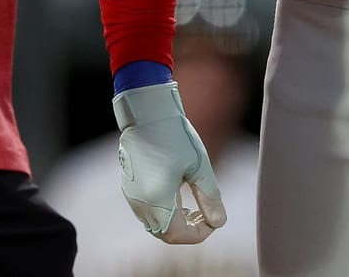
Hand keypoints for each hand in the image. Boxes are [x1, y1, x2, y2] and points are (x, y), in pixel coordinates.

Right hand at [112, 81, 226, 243]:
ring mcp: (131, 196)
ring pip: (155, 224)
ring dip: (175, 222)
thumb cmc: (175, 135)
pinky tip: (176, 196)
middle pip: (166, 233)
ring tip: (194, 207)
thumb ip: (210, 198)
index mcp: (157, 200)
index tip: (214, 219)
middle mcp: (140, 203)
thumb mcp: (199, 167)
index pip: (179, 235)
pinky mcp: (129, 187)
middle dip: (188, 230)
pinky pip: (147, 211)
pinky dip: (164, 212)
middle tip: (206, 216)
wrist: (146, 112)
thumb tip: (219, 222)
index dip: (200, 233)